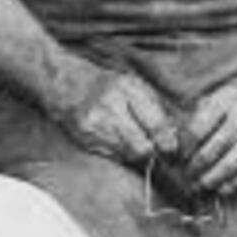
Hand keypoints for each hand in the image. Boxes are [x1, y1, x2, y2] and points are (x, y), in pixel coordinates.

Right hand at [62, 69, 181, 172]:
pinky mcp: (84, 136)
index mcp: (127, 89)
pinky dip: (117, 151)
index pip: (157, 126)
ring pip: (127, 154)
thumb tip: (173, 135)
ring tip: (132, 140)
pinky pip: (111, 154)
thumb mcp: (132, 84)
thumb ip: (154, 107)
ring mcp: (95, 123)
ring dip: (135, 152)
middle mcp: (110, 105)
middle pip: (142, 147)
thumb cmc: (103, 83)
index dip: (169, 144)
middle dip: (152, 151)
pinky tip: (113, 138)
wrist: (63, 81)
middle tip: (154, 150)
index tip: (172, 150)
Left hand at [176, 64, 236, 194]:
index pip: (195, 130)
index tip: (173, 156)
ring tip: (198, 186)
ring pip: (227, 164)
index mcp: (223, 100)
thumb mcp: (226, 89)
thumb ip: (205, 109)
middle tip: (181, 177)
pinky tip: (221, 188)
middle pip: (209, 151)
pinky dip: (232, 182)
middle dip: (192, 168)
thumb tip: (181, 132)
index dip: (182, 148)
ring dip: (210, 179)